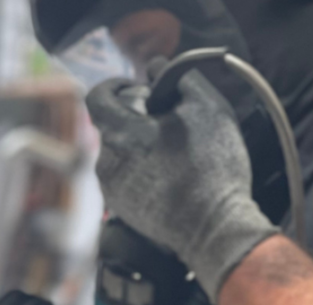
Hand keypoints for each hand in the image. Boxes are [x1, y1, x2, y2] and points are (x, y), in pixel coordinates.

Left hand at [86, 71, 277, 301]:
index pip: (97, 97)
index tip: (136, 90)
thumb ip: (178, 78)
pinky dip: (143, 173)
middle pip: (112, 127)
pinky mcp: (123, 212)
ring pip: (120, 154)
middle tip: (170, 125)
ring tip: (175, 156)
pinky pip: (126, 180)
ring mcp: (112, 191)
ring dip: (141, 148)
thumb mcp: (208, 107)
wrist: (215, 229)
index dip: (116, 86)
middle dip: (136, 119)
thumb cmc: (214, 168)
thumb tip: (156, 68)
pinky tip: (171, 179)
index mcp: (121, 134)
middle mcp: (107, 162)